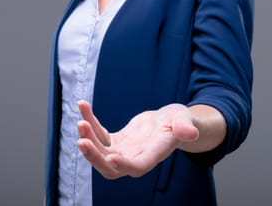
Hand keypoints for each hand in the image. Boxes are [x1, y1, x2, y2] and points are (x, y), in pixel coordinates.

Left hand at [76, 100, 198, 178]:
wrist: (170, 123)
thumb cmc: (180, 122)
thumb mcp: (184, 120)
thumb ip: (185, 127)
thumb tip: (191, 132)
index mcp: (153, 155)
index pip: (137, 166)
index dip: (124, 164)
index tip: (111, 158)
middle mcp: (135, 157)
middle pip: (110, 167)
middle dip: (95, 156)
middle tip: (82, 140)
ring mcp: (123, 151)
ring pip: (100, 152)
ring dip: (88, 138)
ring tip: (80, 121)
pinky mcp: (115, 141)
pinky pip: (98, 134)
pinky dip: (89, 121)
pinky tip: (82, 105)